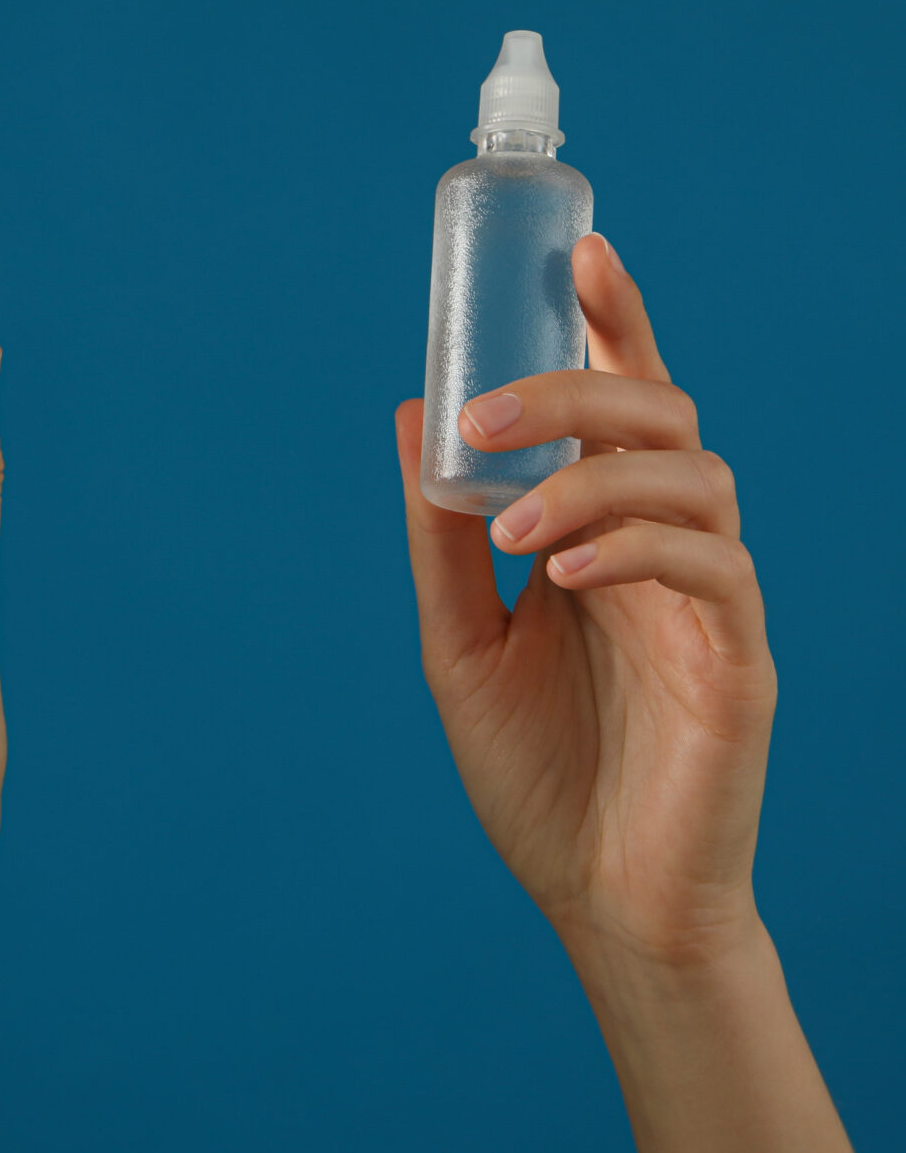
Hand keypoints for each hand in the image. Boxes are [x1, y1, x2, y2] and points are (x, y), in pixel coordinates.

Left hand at [394, 231, 774, 964]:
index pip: (623, 402)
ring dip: (593, 482)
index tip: (577, 250)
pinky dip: (636, 551)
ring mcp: (710, 603)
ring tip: (512, 530)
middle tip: (484, 416)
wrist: (601, 903)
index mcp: (607, 531)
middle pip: (662, 417)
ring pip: (698, 478)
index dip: (613, 322)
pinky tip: (565, 576)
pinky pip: (714, 572)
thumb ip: (443, 535)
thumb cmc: (541, 772)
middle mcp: (668, 549)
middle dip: (576, 394)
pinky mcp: (740, 665)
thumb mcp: (460, 642)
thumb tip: (412, 411)